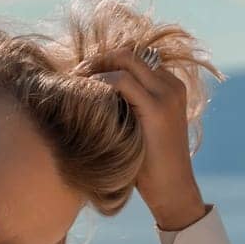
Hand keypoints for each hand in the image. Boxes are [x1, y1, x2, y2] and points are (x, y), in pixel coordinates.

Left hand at [76, 47, 208, 231]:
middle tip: (73, 74)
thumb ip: (125, 107)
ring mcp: (167, 94)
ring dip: (95, 67)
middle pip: (128, 53)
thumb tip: (92, 96)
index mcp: (170, 86)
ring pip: (125, 59)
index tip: (81, 74)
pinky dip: (99, 82)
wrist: (172, 190)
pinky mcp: (157, 108)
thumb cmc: (150, 165)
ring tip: (74, 82)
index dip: (105, 61)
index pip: (134, 58)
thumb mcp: (138, 127)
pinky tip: (83, 95)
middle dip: (97, 59)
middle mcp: (171, 84)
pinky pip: (122, 81)